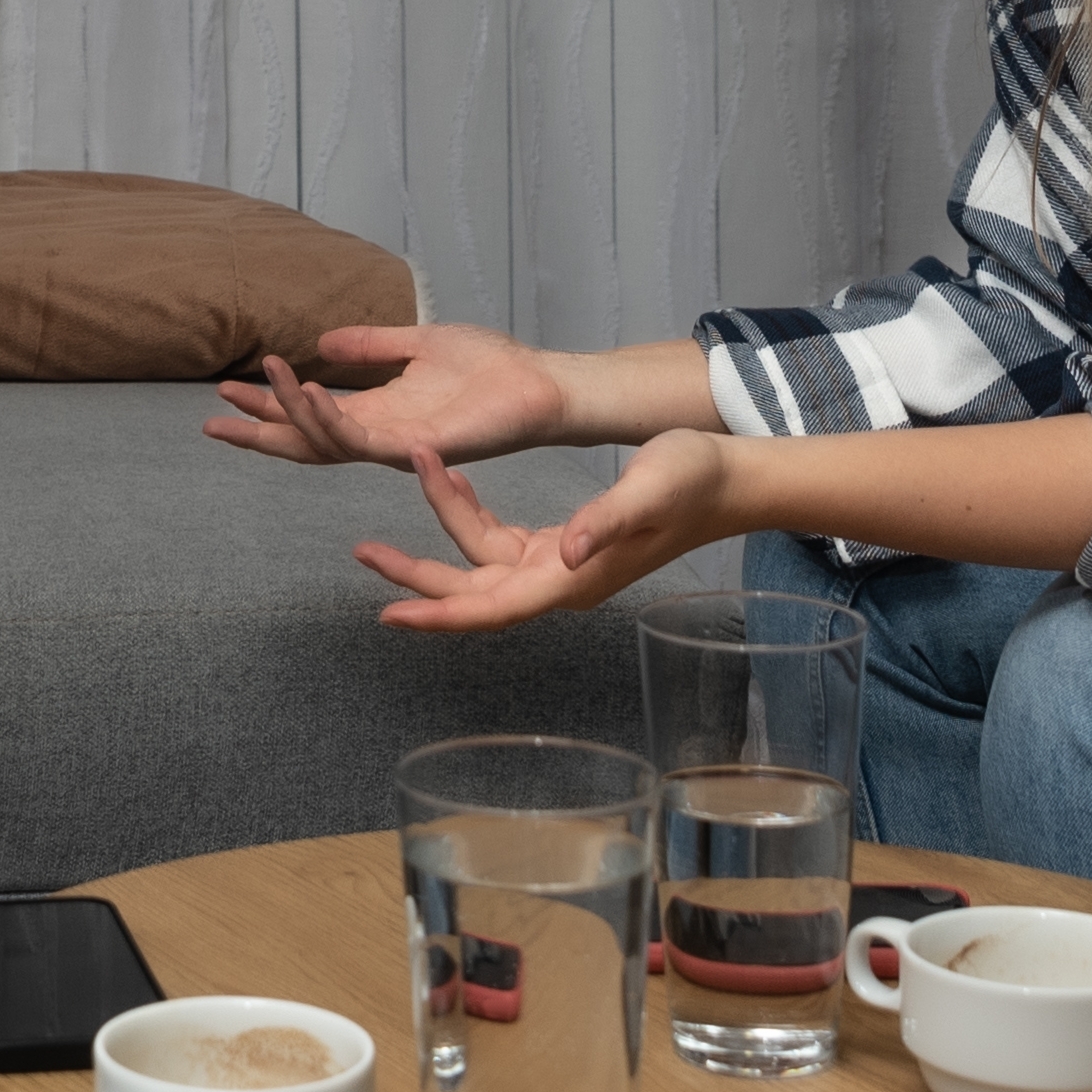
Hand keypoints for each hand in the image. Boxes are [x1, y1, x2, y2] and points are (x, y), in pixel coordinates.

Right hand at [205, 319, 571, 468]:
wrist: (540, 384)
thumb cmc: (492, 368)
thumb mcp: (418, 344)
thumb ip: (372, 345)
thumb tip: (323, 342)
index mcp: (378, 412)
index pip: (310, 416)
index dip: (267, 407)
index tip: (226, 391)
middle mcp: (380, 436)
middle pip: (304, 441)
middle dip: (258, 433)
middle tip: (211, 421)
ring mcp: (397, 446)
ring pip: (325, 439)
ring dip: (289, 410)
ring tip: (261, 377)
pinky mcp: (418, 446)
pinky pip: (363, 439)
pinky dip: (331, 418)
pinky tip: (309, 391)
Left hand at [354, 431, 729, 632]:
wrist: (729, 480)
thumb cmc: (694, 481)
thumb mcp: (649, 490)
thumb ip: (607, 521)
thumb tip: (568, 552)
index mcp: (572, 579)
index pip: (492, 609)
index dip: (439, 616)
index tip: (389, 616)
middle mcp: (560, 580)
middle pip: (472, 590)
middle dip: (416, 575)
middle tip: (361, 550)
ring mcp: (561, 564)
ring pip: (480, 559)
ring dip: (441, 524)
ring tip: (409, 475)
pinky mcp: (564, 544)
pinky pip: (500, 538)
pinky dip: (471, 510)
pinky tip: (454, 479)